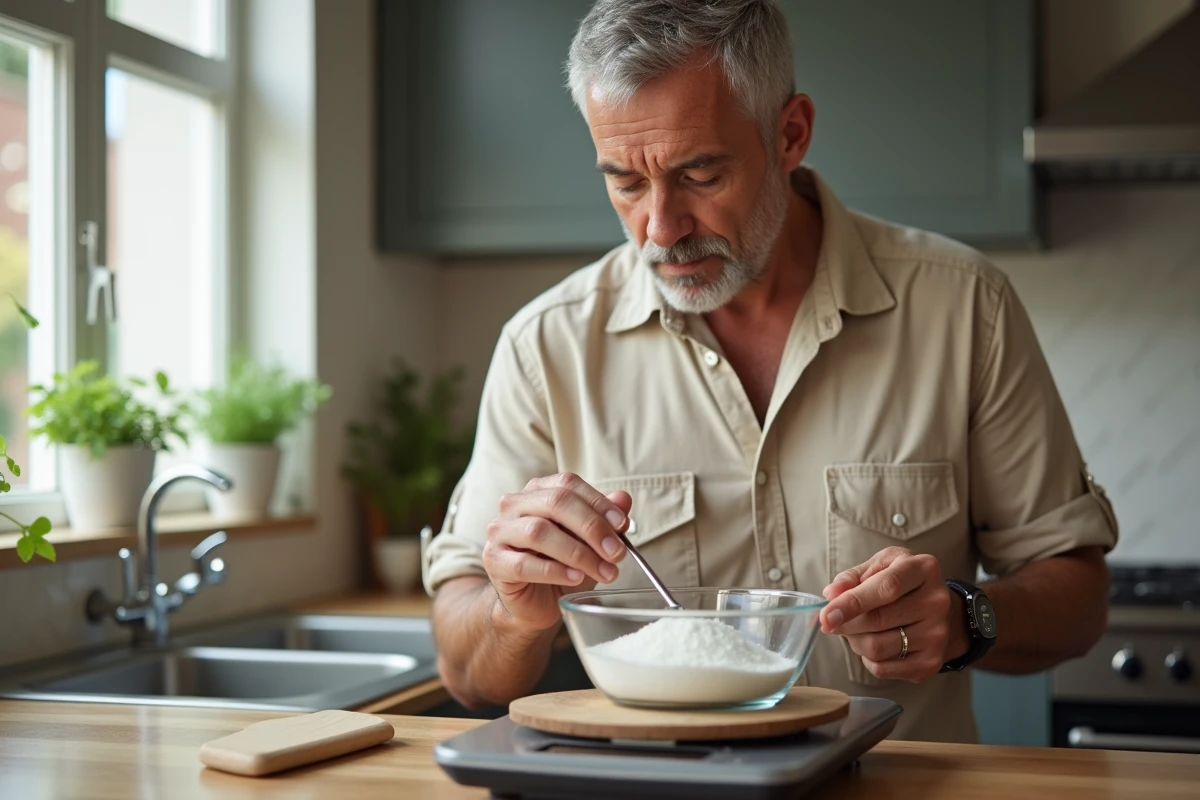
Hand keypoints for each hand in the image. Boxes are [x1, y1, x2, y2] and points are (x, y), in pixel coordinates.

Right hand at [482, 472, 630, 630]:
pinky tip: (575, 578)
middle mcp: (514, 504)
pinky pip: (524, 563)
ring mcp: (499, 532)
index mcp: (537, 491)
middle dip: (592, 527)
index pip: (568, 484)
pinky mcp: (493, 561)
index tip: (623, 525)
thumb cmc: (562, 565)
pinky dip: (554, 571)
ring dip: (577, 553)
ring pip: (538, 532)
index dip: (598, 502)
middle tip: (617, 552)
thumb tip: (623, 499)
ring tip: (603, 571)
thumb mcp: (590, 542)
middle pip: (555, 502)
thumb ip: (604, 518)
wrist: (534, 602)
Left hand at [819, 547, 964, 681]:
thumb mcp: (879, 567)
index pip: (886, 588)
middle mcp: (936, 601)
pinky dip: (867, 659)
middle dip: (846, 624)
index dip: (852, 603)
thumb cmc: (901, 584)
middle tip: (834, 621)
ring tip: (857, 631)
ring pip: (877, 647)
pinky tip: (874, 642)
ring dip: (855, 642)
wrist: (938, 611)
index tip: (826, 616)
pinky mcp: (931, 662)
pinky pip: (883, 669)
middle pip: (877, 620)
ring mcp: (937, 634)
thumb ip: (852, 577)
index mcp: (923, 569)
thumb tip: (831, 594)